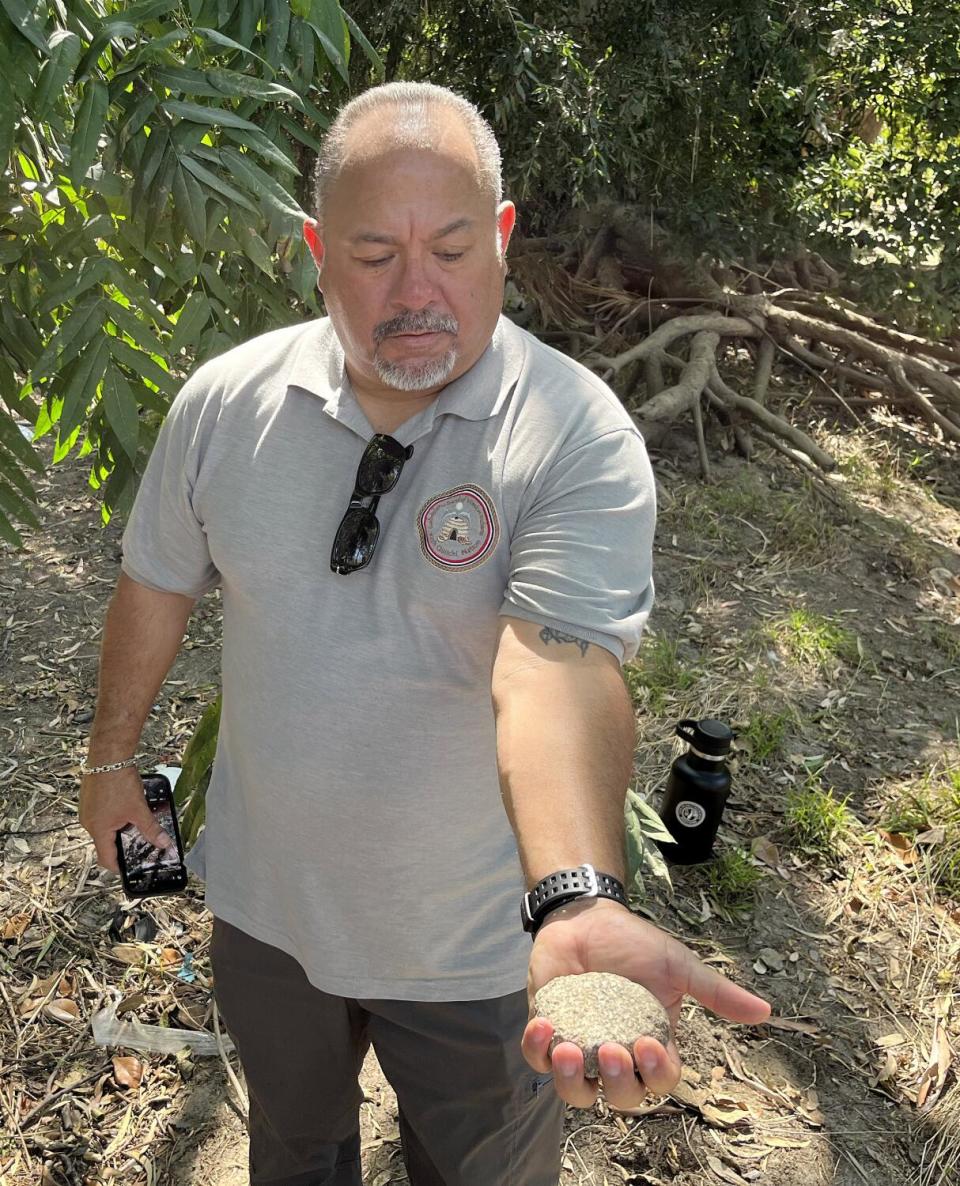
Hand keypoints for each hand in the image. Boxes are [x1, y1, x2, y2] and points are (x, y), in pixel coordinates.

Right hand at [79, 768, 172, 872]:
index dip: (119, 866)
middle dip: (122, 845)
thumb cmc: (119, 782)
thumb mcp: (139, 809)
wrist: (108, 755)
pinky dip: (114, 816)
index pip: (106, 859)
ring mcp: (87, 809)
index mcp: (97, 830)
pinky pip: (101, 815)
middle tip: (139, 846)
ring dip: (118, 829)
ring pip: (104, 828)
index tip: (131, 868)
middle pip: (105, 843)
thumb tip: (163, 844)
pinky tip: (127, 808)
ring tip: (135, 824)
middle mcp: (88, 822)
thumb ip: (151, 829)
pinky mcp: (90, 798)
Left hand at [522, 898, 769, 1111]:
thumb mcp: (677, 965)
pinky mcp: (546, 1033)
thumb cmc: (635, 944)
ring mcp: (580, 1047)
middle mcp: (617, 1056)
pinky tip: (544, 1027)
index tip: (647, 1041)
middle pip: (622, 1098)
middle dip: (619, 1082)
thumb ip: (715, 991)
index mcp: (651, 1045)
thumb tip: (765, 1011)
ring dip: (572, 1080)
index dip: (656, 1072)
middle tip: (612, 1049)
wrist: (587, 917)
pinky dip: (537, 1050)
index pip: (660, 1080)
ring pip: (576, 1093)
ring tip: (570, 1050)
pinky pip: (537, 1060)